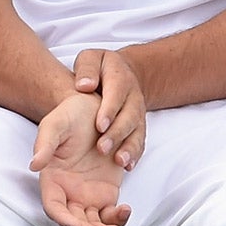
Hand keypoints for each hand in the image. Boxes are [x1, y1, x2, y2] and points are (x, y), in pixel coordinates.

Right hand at [29, 92, 131, 225]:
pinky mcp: (106, 193)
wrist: (93, 109)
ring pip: (93, 225)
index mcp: (52, 181)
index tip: (75, 225)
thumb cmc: (69, 115)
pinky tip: (125, 211)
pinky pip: (110, 215)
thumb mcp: (55, 124)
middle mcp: (68, 193)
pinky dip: (117, 219)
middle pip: (74, 223)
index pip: (54, 208)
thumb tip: (34, 165)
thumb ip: (44, 144)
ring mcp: (87, 195)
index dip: (63, 220)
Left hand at [70, 48, 145, 168]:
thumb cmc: (99, 69)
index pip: (116, 94)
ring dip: (129, 147)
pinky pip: (140, 141)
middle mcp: (133, 97)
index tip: (99, 125)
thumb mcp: (90, 59)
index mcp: (120, 77)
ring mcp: (138, 113)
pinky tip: (128, 166)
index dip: (110, 110)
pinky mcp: (139, 127)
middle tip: (102, 147)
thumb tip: (84, 86)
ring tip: (119, 161)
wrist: (122, 74)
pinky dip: (135, 154)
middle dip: (117, 133)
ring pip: (137, 131)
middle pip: (129, 116)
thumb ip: (86, 69)